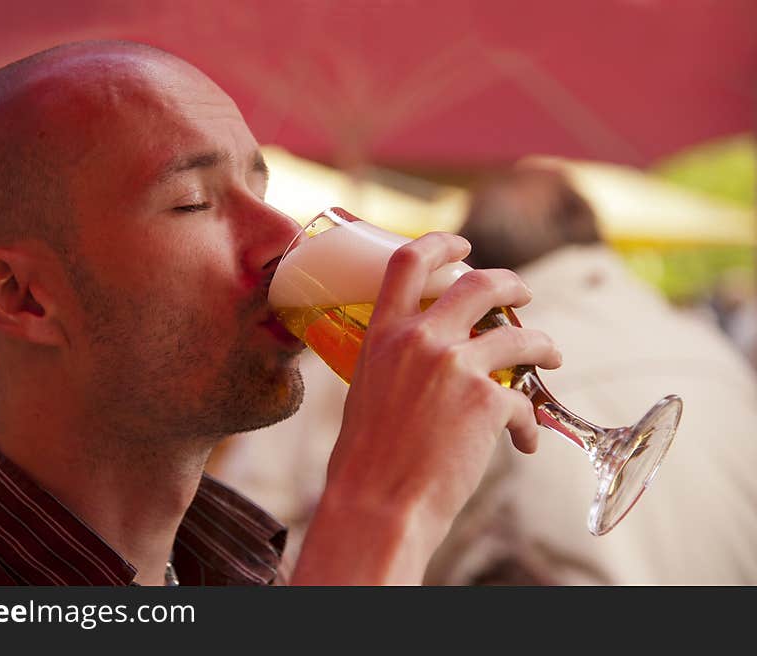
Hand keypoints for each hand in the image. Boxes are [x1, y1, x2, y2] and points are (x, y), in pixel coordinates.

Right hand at [292, 232, 561, 583]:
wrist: (377, 504)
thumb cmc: (364, 462)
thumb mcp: (366, 393)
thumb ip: (393, 368)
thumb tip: (421, 370)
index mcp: (382, 335)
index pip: (408, 262)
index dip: (440, 243)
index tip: (461, 244)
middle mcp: (420, 340)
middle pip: (478, 283)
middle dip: (510, 283)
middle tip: (523, 294)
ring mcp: (455, 367)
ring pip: (520, 336)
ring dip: (543, 344)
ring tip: (551, 358)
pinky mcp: (486, 402)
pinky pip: (522, 404)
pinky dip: (528, 425)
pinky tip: (524, 445)